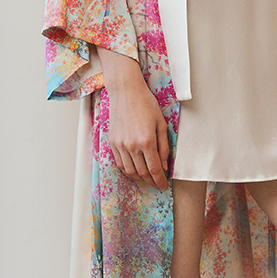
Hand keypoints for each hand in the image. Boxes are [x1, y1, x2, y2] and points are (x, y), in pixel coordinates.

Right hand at [97, 47, 169, 190]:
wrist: (126, 91)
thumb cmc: (146, 104)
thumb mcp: (161, 124)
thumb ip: (163, 147)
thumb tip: (164, 166)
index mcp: (147, 141)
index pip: (154, 169)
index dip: (160, 181)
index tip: (164, 186)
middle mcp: (132, 146)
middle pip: (142, 173)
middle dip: (151, 182)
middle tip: (157, 185)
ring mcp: (120, 145)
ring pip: (129, 171)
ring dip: (139, 178)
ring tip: (146, 179)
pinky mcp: (112, 142)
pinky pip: (119, 163)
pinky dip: (127, 170)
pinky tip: (134, 170)